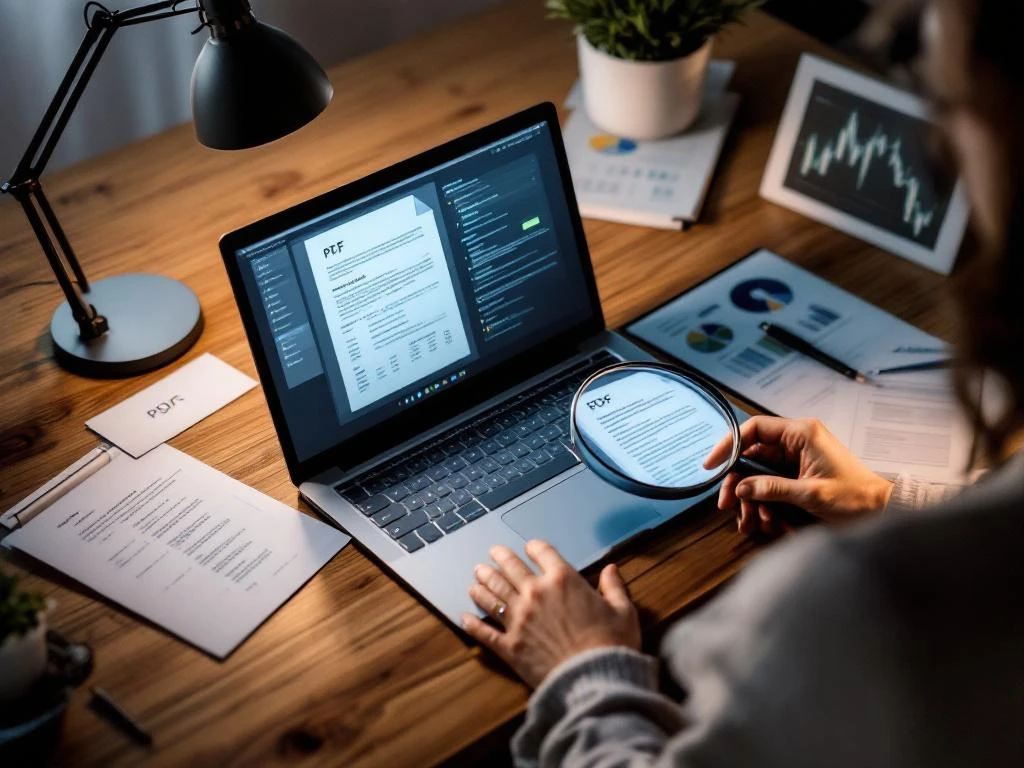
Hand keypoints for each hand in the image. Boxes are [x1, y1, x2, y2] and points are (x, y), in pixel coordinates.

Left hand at [462, 540, 640, 688]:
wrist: (595, 679)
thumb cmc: (612, 644)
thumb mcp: (622, 611)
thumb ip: (614, 587)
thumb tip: (611, 569)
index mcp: (563, 580)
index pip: (543, 552)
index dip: (535, 547)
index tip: (529, 547)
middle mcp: (536, 593)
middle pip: (511, 568)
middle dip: (499, 558)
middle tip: (491, 554)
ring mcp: (519, 619)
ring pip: (493, 594)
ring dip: (482, 584)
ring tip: (475, 577)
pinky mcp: (509, 645)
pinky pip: (484, 631)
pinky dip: (472, 624)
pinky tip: (464, 618)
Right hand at [703, 416, 893, 535]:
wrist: (881, 510)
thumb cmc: (856, 497)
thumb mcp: (811, 494)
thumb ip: (773, 488)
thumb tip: (740, 488)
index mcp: (802, 433)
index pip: (754, 428)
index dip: (729, 444)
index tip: (713, 464)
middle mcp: (797, 441)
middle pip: (752, 454)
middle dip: (737, 481)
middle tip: (726, 503)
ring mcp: (797, 457)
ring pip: (758, 472)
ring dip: (750, 496)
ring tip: (749, 520)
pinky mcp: (798, 473)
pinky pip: (770, 483)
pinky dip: (763, 501)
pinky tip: (765, 520)